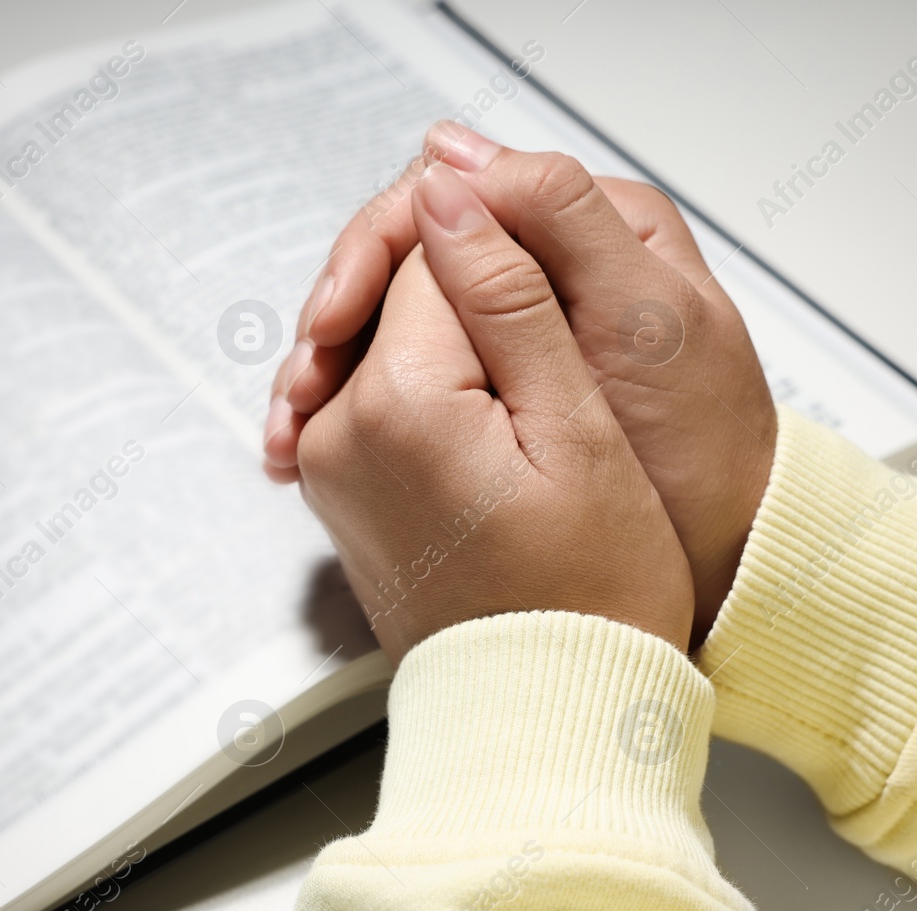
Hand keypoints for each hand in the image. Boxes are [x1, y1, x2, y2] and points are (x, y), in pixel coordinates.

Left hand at [296, 162, 692, 660]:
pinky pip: (377, 396)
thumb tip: (454, 197)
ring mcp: (329, 468)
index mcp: (396, 404)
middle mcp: (337, 432)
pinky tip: (491, 417)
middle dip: (472, 289)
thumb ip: (511, 300)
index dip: (500, 238)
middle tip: (556, 336)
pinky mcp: (340, 494)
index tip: (557, 273)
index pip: (429, 252)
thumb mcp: (578, 428)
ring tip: (535, 389)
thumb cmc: (588, 593)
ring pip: (387, 340)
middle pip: (393, 292)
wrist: (544, 708)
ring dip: (455, 338)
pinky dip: (432, 385)